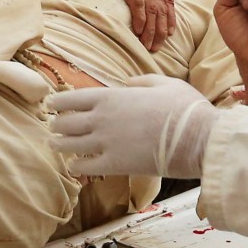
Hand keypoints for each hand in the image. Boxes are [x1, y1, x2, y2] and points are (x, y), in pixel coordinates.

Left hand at [48, 75, 217, 178]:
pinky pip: (83, 167)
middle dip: (57, 124)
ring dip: (59, 145)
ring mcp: (105, 143)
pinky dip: (75, 166)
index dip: (57, 102)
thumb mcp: (163, 83)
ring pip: (69, 145)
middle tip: (54, 127)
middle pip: (65, 123)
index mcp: (110, 97)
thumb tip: (127, 81)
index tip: (51, 105)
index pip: (71, 99)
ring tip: (54, 145)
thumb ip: (141, 81)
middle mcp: (101, 119)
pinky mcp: (113, 165)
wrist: (196, 137)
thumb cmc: (183, 107)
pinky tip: (73, 166)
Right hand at [72, 0, 175, 51]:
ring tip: (149, 45)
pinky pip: (138, 4)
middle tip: (158, 46)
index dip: (170, 16)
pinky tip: (140, 32)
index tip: (170, 32)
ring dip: (152, 30)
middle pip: (162, 7)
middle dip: (162, 29)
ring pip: (152, 8)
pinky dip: (141, 20)